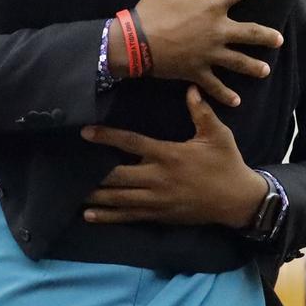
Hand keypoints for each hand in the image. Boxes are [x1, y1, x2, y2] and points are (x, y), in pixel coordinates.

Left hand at [80, 86, 269, 227]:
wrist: (237, 200)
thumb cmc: (226, 163)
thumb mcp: (218, 135)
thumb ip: (202, 112)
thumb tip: (191, 88)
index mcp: (169, 155)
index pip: (131, 143)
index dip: (107, 137)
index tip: (85, 132)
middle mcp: (158, 178)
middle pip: (116, 176)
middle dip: (91, 172)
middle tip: (68, 167)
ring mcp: (156, 200)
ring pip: (118, 198)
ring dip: (94, 195)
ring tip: (71, 191)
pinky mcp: (159, 214)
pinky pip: (128, 216)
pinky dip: (107, 216)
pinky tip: (89, 215)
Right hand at [109, 0, 282, 105]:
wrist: (134, 44)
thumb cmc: (151, 10)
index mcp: (212, 7)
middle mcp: (216, 31)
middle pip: (249, 33)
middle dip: (266, 37)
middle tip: (278, 40)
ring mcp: (209, 54)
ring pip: (238, 62)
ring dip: (252, 67)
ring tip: (264, 71)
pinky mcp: (197, 71)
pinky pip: (215, 85)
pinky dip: (225, 94)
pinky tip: (236, 102)